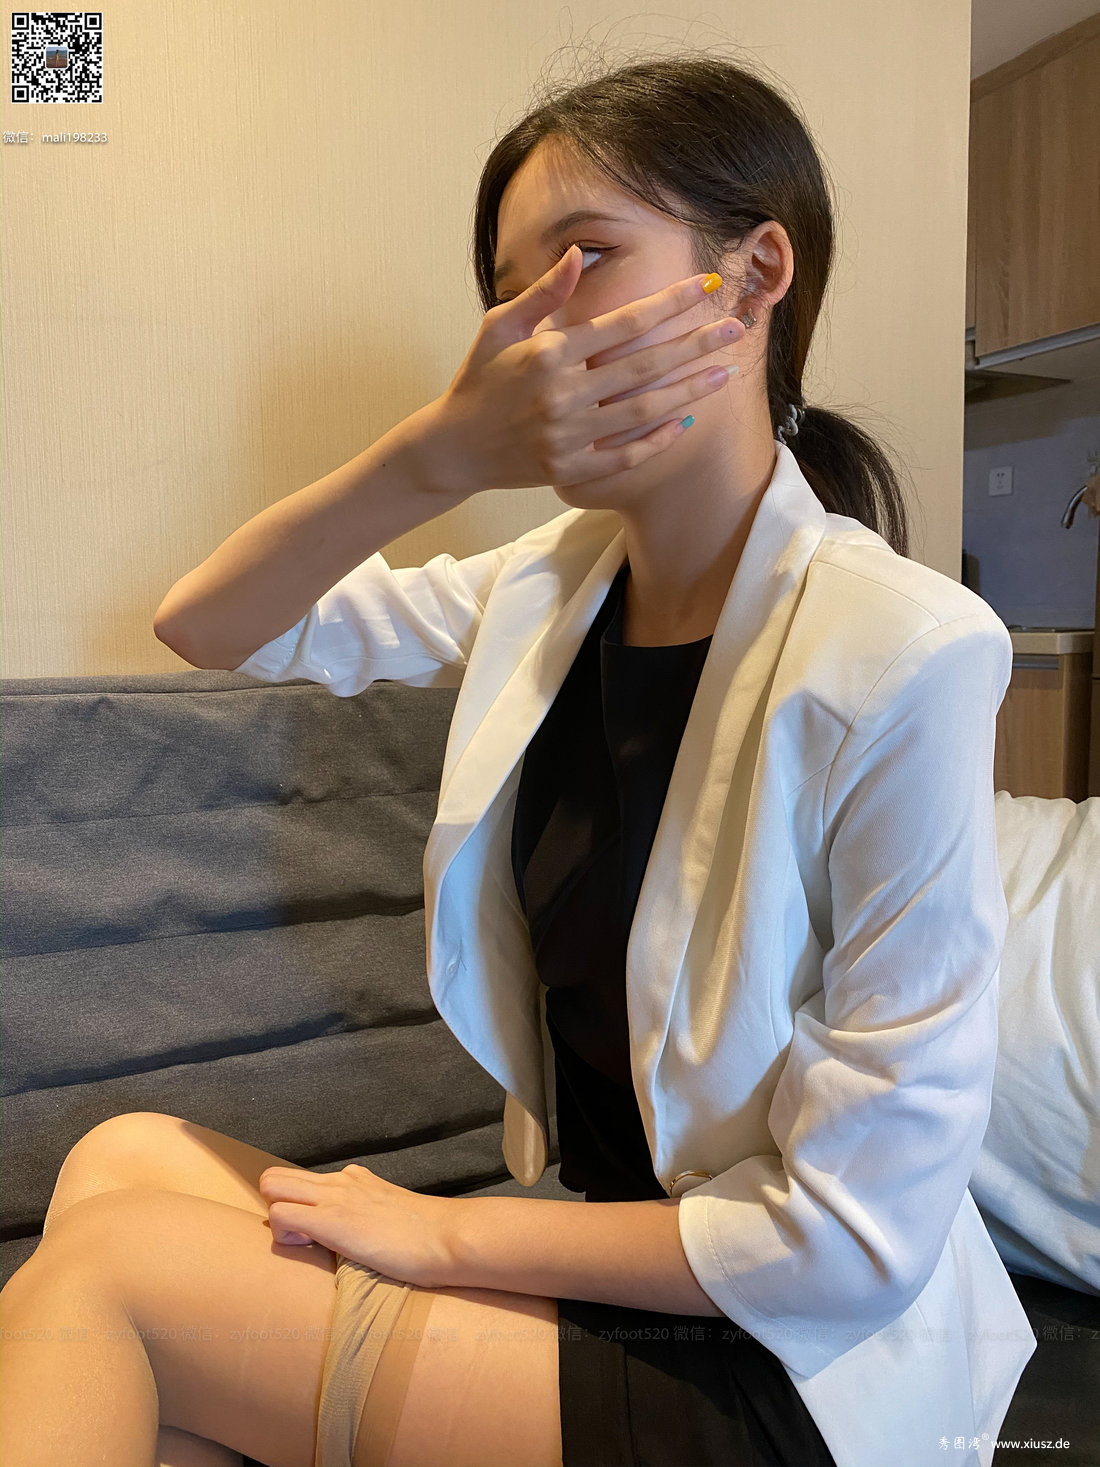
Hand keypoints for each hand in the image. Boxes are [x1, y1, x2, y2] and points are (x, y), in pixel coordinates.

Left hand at [256, 1162, 458, 1288]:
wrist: (447, 1236)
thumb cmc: (428, 1237)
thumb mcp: (394, 1215)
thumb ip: (374, 1215)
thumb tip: (369, 1236)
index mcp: (355, 1179)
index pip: (304, 1183)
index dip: (300, 1208)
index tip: (315, 1236)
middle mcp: (340, 1180)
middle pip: (277, 1178)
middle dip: (275, 1207)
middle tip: (299, 1238)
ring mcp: (334, 1196)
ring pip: (272, 1186)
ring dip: (277, 1218)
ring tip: (305, 1244)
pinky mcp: (330, 1220)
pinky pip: (281, 1215)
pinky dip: (283, 1236)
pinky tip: (309, 1249)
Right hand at [415, 246, 743, 495]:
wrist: (454, 447)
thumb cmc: (478, 379)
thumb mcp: (501, 326)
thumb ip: (543, 293)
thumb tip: (579, 254)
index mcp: (550, 353)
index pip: (624, 323)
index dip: (669, 304)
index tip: (704, 288)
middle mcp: (563, 395)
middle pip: (645, 366)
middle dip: (696, 345)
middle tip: (736, 329)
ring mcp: (569, 436)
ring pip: (643, 410)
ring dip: (689, 391)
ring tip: (725, 374)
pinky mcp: (571, 468)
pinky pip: (625, 455)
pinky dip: (655, 439)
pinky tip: (684, 421)